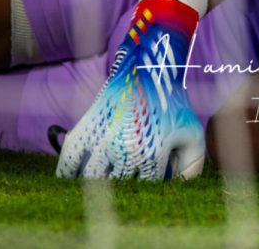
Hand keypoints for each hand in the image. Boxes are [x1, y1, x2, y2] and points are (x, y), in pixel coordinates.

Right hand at [56, 0, 204, 179]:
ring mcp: (101, 140)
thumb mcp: (192, 133)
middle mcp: (123, 150)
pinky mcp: (84, 129)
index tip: (151, 180)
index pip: (146, 187)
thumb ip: (191, 166)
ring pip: (92, 179)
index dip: (150, 186)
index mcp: (150, 154)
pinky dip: (66, 174)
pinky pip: (68, 160)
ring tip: (104, 186)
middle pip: (119, 186)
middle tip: (130, 181)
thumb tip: (177, 188)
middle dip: (127, 187)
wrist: (147, 70)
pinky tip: (69, 181)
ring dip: (98, 186)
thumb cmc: (172, 104)